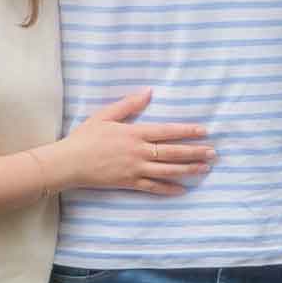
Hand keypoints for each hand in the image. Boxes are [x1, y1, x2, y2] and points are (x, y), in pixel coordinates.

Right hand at [52, 89, 213, 195]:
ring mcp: (135, 169)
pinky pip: (153, 187)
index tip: (204, 132)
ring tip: (205, 169)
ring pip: (167, 170)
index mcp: (134, 133)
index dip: (187, 132)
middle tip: (213, 153)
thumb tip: (149, 92)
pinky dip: (168, 189)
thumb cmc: (85, 137)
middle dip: (195, 152)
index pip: (167, 131)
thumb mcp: (105, 115)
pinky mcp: (129, 183)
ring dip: (188, 170)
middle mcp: (138, 152)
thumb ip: (129, 105)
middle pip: (172, 152)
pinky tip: (182, 190)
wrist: (68, 163)